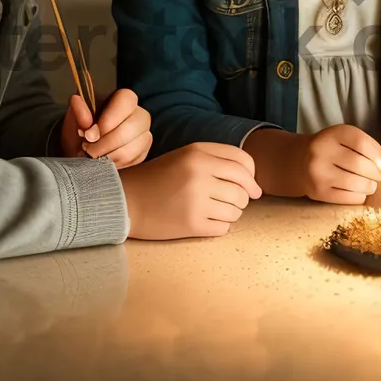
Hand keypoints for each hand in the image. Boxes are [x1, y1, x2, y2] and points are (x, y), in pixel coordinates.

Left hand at [58, 89, 151, 167]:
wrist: (83, 150)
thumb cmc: (81, 130)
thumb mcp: (74, 118)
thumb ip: (78, 110)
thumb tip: (80, 108)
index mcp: (122, 98)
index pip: (126, 100)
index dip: (108, 120)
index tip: (90, 135)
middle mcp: (138, 112)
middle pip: (133, 125)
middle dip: (107, 143)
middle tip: (88, 150)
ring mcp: (144, 132)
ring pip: (135, 145)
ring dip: (110, 156)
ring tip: (94, 157)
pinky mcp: (143, 151)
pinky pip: (135, 159)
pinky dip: (116, 164)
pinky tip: (104, 162)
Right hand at [119, 142, 261, 238]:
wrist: (125, 200)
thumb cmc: (158, 178)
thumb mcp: (185, 156)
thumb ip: (217, 161)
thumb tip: (254, 185)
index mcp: (198, 153)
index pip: (244, 163)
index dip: (252, 176)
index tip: (251, 186)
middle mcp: (200, 173)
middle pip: (244, 189)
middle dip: (242, 198)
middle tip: (229, 201)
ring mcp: (197, 199)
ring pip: (237, 210)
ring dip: (230, 213)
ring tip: (212, 210)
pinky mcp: (192, 224)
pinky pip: (224, 228)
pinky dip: (219, 226)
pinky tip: (204, 221)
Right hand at [301, 124, 380, 204]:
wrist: (299, 161)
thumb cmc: (332, 150)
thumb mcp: (346, 139)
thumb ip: (370, 147)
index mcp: (332, 134)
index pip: (361, 142)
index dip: (377, 155)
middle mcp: (321, 151)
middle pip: (360, 164)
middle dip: (375, 174)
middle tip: (379, 177)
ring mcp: (318, 172)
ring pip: (356, 183)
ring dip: (369, 186)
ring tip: (369, 184)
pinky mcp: (318, 191)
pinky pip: (348, 197)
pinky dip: (359, 196)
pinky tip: (357, 191)